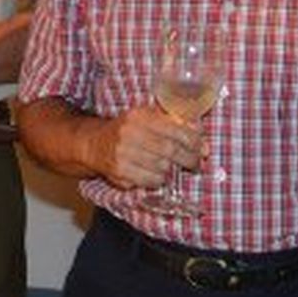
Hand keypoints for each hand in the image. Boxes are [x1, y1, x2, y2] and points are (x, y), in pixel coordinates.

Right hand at [85, 104, 201, 189]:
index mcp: (139, 116)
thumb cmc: (127, 130)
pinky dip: (159, 180)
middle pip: (171, 150)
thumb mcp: (146, 118)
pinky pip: (151, 180)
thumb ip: (172, 120)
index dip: (194, 142)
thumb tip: (199, 130)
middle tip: (196, 163)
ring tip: (173, 168)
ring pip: (163, 167)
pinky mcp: (119, 171)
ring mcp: (123, 153)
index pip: (176, 130)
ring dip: (172, 170)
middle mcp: (129, 133)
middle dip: (189, 159)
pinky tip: (157, 175)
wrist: (94, 144)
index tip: (202, 148)